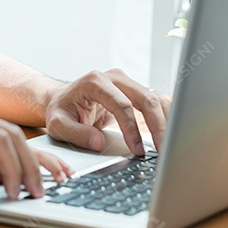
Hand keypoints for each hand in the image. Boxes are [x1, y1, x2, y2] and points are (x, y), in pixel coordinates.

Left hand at [45, 68, 169, 156]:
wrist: (61, 99)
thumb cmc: (60, 111)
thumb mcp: (57, 124)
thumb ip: (75, 133)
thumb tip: (98, 143)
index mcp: (94, 82)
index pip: (122, 105)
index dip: (132, 129)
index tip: (138, 150)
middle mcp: (114, 77)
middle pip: (145, 98)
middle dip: (158, 125)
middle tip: (163, 150)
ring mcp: (126, 82)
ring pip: (155, 98)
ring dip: (166, 121)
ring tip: (170, 144)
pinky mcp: (134, 91)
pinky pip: (155, 102)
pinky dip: (165, 117)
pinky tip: (170, 134)